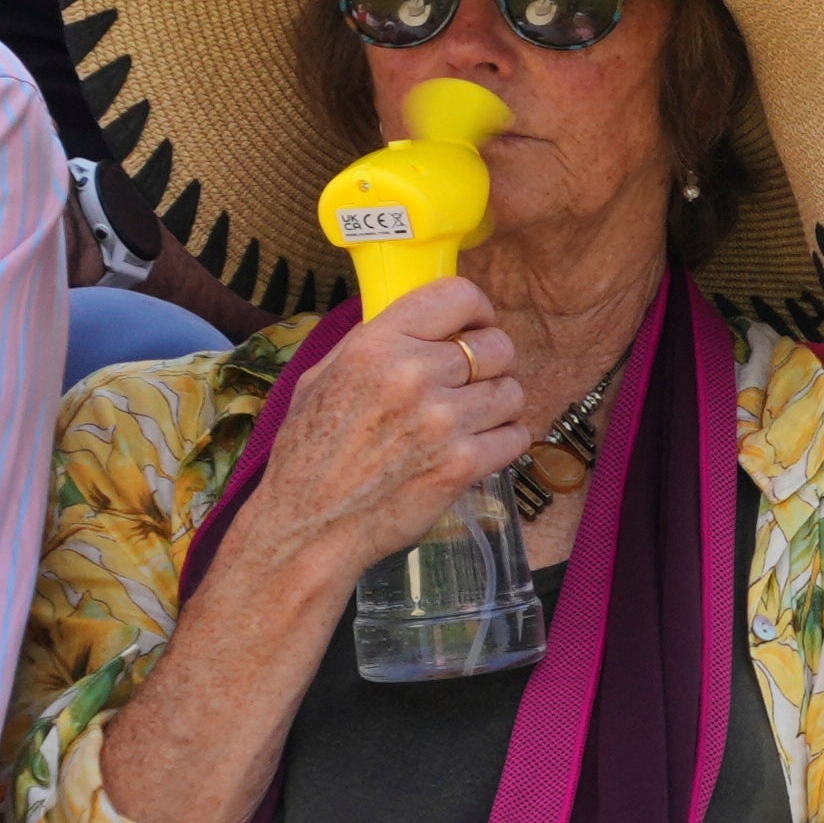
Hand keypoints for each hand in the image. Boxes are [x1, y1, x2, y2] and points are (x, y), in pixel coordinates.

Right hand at [240, 275, 536, 585]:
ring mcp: (442, 421)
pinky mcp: (462, 464)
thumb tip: (420, 318)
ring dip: (497, 406)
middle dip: (490, 364)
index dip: (476, 311)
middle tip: (468, 386)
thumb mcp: (322, 378)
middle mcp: (412, 376)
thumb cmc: (309, 454)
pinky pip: (516, 436)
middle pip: (497, 345)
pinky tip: (472, 450)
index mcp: (376, 347)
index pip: (457, 295)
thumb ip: (372, 341)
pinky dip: (502, 443)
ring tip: (466, 422)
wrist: (307, 527)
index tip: (475, 327)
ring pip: (512, 391)